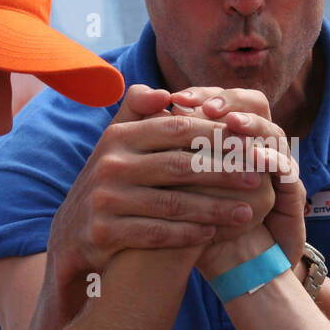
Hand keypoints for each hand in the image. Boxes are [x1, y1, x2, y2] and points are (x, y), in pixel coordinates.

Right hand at [46, 84, 268, 282]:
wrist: (72, 235)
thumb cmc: (110, 183)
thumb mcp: (116, 144)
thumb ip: (138, 113)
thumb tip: (165, 93)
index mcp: (118, 136)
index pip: (176, 129)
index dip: (217, 135)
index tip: (250, 143)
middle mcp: (109, 164)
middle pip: (179, 166)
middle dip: (224, 172)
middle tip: (258, 176)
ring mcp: (104, 200)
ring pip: (172, 203)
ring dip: (214, 208)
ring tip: (247, 212)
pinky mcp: (104, 233)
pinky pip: (156, 233)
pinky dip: (187, 234)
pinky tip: (214, 234)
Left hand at [167, 87, 305, 271]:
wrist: (223, 263)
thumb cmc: (186, 221)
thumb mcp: (171, 182)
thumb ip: (165, 146)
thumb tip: (144, 106)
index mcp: (228, 138)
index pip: (225, 101)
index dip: (205, 97)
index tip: (177, 99)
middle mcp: (256, 146)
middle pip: (255, 106)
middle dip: (230, 103)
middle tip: (207, 106)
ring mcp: (277, 168)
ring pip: (273, 132)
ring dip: (255, 125)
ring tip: (233, 123)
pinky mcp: (291, 193)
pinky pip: (287, 169)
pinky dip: (273, 159)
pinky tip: (256, 157)